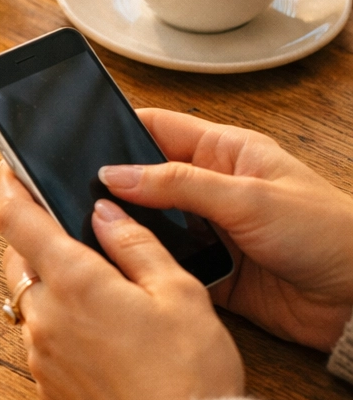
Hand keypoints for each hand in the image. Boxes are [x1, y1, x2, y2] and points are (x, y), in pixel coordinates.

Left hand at [0, 162, 243, 399]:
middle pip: (18, 258)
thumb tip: (103, 212)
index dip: (9, 188)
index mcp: (73, 280)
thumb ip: (134, 243)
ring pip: (28, 300)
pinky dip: (56, 322)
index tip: (9, 169)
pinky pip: (39, 338)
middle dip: (33, 236)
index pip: (17, 219)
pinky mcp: (46, 387)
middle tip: (66, 228)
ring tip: (94, 285)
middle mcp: (44, 315)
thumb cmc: (189, 372)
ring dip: (47, 283)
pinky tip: (96, 331)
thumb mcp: (178, 292)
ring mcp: (40, 354)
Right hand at [99, 109, 352, 350]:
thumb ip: (178, 184)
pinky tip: (122, 267)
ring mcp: (210, 230)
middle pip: (146, 179)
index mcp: (225, 152)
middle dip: (113, 186)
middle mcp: (212, 188)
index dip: (118, 129)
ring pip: (151, 224)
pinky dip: (145, 266)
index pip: (158, 128)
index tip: (77, 138)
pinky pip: (165, 264)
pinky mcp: (211, 271)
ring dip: (128, 229)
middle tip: (72, 192)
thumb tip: (116, 174)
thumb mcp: (248, 198)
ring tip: (90, 230)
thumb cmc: (329, 233)